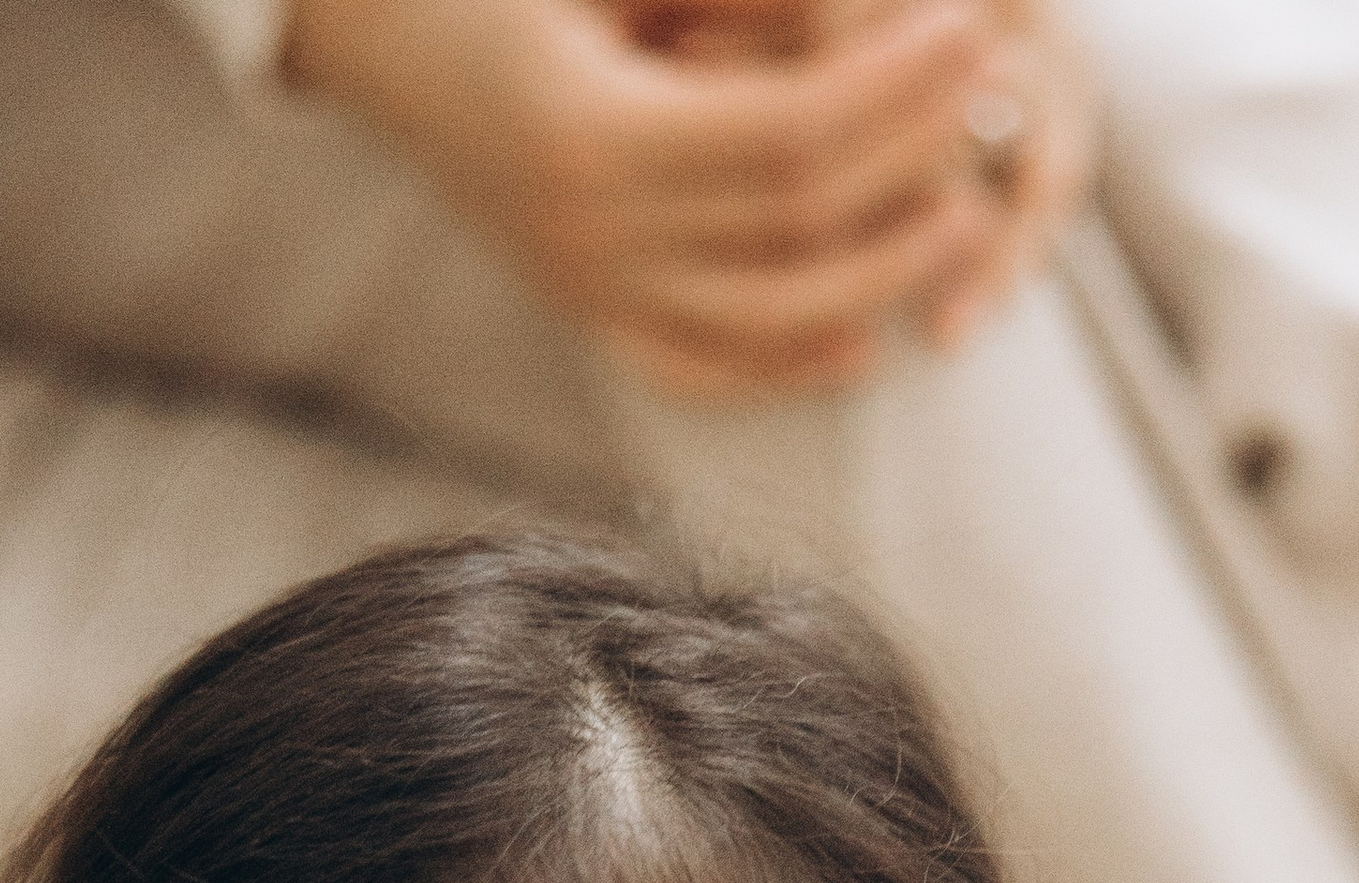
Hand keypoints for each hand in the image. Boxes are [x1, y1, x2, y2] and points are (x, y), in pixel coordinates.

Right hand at [280, 0, 1094, 399]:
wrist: (360, 18)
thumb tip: (871, 13)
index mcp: (588, 134)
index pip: (791, 134)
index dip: (898, 87)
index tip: (973, 27)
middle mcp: (585, 235)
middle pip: (796, 227)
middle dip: (912, 165)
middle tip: (997, 103)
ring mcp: (580, 287)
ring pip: (768, 320)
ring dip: (882, 273)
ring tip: (967, 211)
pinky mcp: (581, 310)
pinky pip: (700, 371)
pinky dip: (788, 364)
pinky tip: (863, 336)